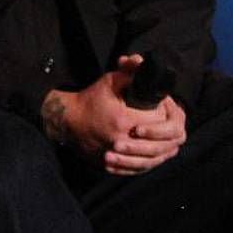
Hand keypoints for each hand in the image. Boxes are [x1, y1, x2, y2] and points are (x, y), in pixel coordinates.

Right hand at [43, 55, 186, 174]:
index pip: (158, 120)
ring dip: (158, 151)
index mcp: (123, 120)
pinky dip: (144, 164)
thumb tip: (143, 63)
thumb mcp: (110, 81)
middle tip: (164, 124)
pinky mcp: (109, 165)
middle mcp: (120, 140)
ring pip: (148, 160)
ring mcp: (114, 155)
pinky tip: (150, 157)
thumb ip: (130, 72)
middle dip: (163, 133)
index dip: (164, 113)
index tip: (164, 108)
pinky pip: (134, 170)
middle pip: (156, 141)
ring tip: (162, 141)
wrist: (67, 120)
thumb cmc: (90, 99)